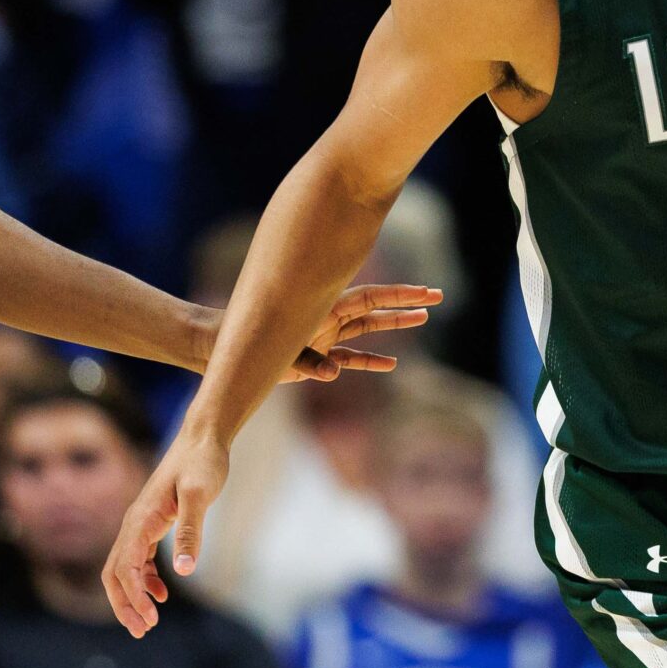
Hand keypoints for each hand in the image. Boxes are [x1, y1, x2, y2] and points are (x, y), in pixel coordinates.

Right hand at [105, 431, 229, 633]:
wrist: (203, 438)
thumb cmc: (203, 462)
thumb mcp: (199, 496)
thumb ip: (190, 532)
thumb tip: (184, 571)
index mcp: (141, 520)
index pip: (124, 569)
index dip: (133, 598)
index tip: (150, 622)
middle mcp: (134, 523)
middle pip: (114, 573)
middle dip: (123, 604)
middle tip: (141, 631)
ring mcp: (141, 523)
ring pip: (123, 568)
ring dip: (132, 596)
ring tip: (149, 622)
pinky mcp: (153, 523)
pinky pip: (138, 559)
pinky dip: (144, 580)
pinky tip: (161, 594)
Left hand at [270, 283, 440, 382]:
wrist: (229, 347)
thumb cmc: (253, 342)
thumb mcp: (283, 353)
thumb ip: (310, 363)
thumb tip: (333, 373)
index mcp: (325, 309)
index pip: (371, 298)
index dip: (400, 295)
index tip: (426, 293)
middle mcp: (329, 318)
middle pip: (376, 308)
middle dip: (406, 303)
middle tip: (437, 297)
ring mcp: (325, 336)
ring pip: (368, 329)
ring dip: (393, 324)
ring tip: (423, 318)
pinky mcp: (318, 357)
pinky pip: (351, 358)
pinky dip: (370, 361)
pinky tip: (391, 364)